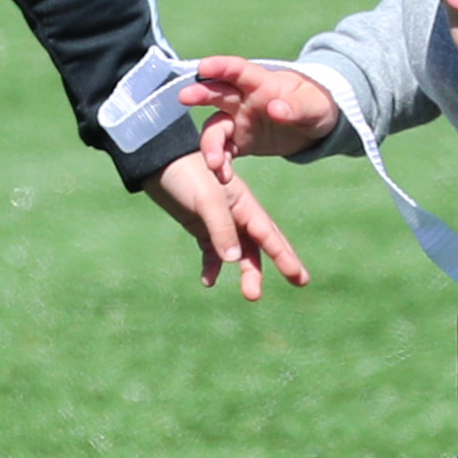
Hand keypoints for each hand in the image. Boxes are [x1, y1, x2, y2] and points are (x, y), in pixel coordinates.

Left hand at [147, 151, 309, 302]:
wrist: (158, 162)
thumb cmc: (186, 175)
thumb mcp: (206, 200)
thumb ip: (221, 229)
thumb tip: (233, 260)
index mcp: (244, 204)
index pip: (269, 234)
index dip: (285, 256)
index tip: (299, 277)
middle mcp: (237, 214)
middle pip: (261, 244)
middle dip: (281, 263)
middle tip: (300, 282)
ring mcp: (219, 222)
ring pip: (239, 253)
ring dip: (246, 272)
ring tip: (251, 295)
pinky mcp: (201, 228)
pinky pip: (212, 252)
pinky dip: (212, 266)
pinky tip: (208, 281)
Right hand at [179, 57, 340, 171]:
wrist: (314, 127)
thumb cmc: (315, 106)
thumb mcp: (314, 106)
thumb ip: (296, 107)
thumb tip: (275, 108)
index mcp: (261, 83)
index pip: (238, 70)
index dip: (220, 66)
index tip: (203, 67)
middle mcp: (243, 100)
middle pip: (216, 94)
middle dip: (200, 93)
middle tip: (184, 97)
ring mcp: (237, 121)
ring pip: (215, 129)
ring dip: (210, 144)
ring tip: (215, 164)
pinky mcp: (239, 143)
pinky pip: (223, 153)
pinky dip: (220, 164)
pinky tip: (224, 178)